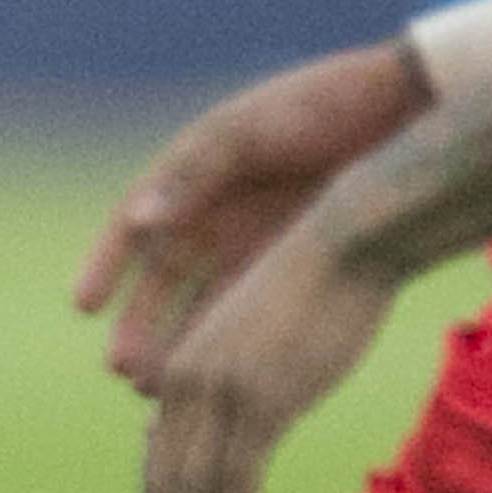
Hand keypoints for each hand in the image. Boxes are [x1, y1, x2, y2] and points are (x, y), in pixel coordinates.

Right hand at [76, 38, 427, 396]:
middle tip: (123, 369)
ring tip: (160, 388)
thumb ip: (192, 175)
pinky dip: (226, 344)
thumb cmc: (324, 104)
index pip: (132, 228)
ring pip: (200, 306)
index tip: (83, 305)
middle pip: (162, 282)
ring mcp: (251, 242)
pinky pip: (246, 312)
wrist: (408, 107)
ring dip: (177, 346)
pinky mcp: (289, 262)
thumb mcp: (248, 130)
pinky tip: (214, 377)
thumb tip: (138, 223)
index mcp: (192, 176)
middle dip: (139, 327)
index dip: (104, 265)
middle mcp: (214, 214)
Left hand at [123, 215, 403, 492]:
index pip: (157, 470)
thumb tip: (226, 442)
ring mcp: (220, 394)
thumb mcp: (256, 348)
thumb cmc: (311, 291)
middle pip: (160, 491)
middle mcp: (183, 389)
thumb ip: (231, 398)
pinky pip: (237, 476)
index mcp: (177, 379)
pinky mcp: (262, 398)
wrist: (346, 239)